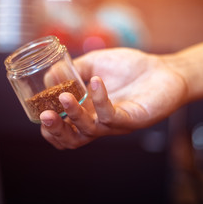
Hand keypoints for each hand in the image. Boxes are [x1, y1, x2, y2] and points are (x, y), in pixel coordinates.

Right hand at [40, 48, 187, 149]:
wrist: (162, 69)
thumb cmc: (127, 69)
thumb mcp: (93, 64)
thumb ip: (71, 71)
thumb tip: (47, 78)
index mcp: (87, 112)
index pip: (65, 131)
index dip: (50, 130)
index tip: (40, 114)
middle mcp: (99, 122)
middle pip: (73, 139)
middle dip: (56, 130)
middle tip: (45, 116)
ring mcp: (115, 123)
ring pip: (89, 129)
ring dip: (73, 114)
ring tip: (64, 96)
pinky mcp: (131, 118)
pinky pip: (112, 115)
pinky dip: (101, 99)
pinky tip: (96, 81)